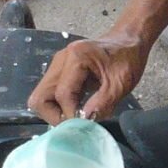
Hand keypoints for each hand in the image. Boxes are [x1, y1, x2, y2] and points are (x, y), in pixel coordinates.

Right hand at [29, 35, 147, 122]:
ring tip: (77, 115)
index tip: (85, 124)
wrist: (127, 42)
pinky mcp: (60, 71)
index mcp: (77, 57)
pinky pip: (50, 93)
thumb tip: (85, 120)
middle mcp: (61, 59)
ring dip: (56, 111)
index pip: (62, 94)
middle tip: (74, 123)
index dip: (71, 114)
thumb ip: (103, 103)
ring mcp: (58, 65)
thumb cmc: (127, 57)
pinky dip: (60, 105)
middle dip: (54, 116)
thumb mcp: (122, 82)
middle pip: (40, 97)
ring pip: (41, 97)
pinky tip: (78, 106)